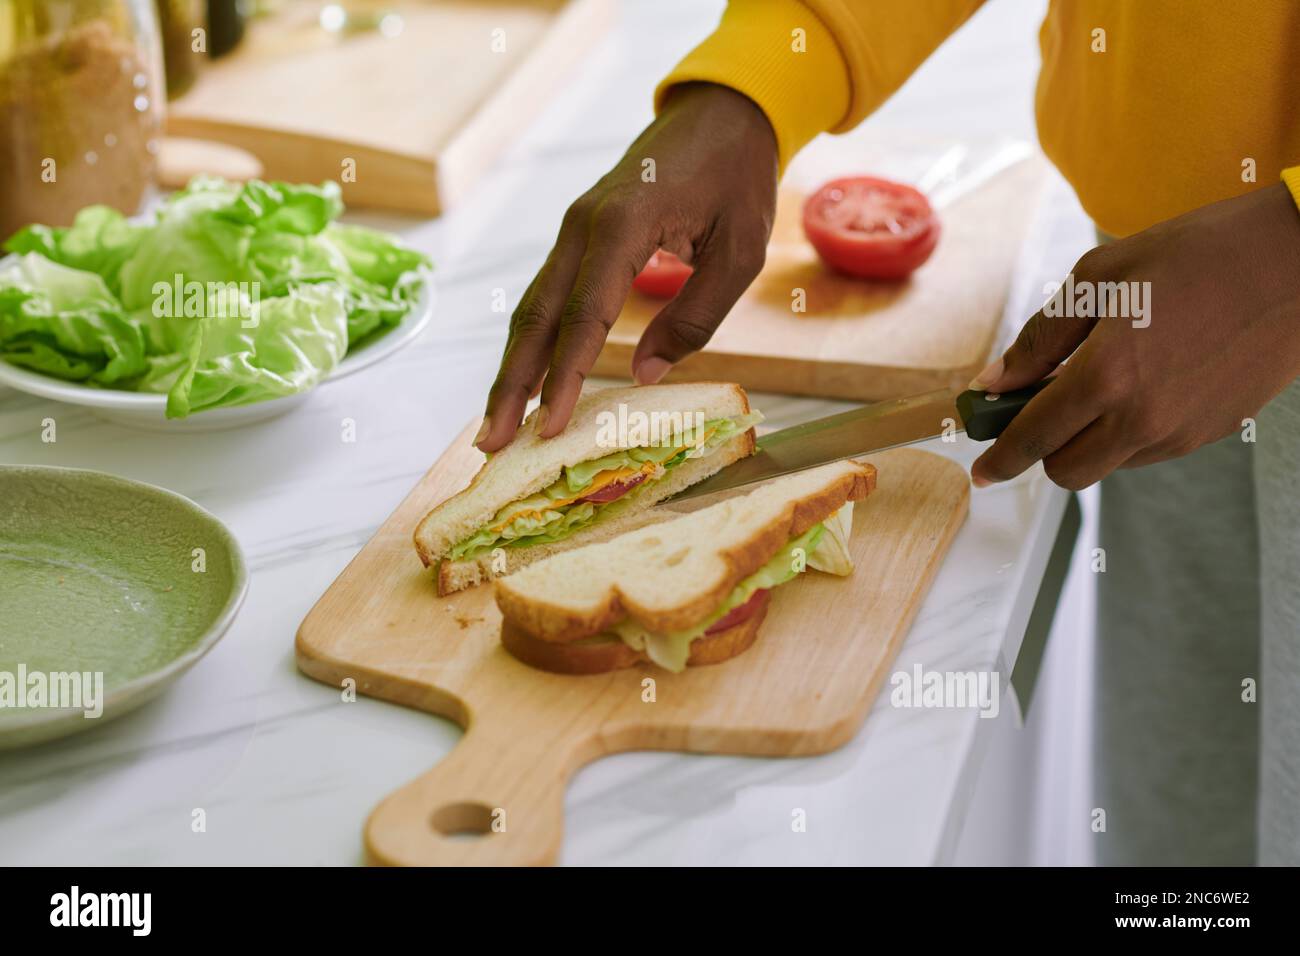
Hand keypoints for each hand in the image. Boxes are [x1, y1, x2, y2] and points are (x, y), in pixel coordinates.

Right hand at [476, 82, 778, 450]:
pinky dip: (533, 343)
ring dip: (512, 369)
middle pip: (535, 317)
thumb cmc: (738, 178)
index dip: (564, 377)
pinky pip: (547, 296)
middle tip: (492, 443)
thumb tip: (643, 374)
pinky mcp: (577, 236)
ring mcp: (573, 229)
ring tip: (496, 425)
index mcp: (622, 225)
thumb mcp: (739, 251)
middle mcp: (581, 226)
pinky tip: (527, 380)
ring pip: (531, 308)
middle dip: (511, 385)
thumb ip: (696, 315)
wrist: (721, 112)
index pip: (583, 316)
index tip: (550, 428)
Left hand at [970, 182, 1299, 489]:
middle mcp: (1142, 417)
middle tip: (1038, 408)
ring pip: (1107, 464)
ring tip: (1099, 380)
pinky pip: (1147, 450)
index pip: (1033, 438)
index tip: (982, 469)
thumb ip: (1040, 337)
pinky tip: (1141, 382)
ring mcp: (1180, 431)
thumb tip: (995, 380)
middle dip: (1042, 449)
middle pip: (1066, 470)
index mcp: (1107, 375)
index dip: (1000, 458)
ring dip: (1086, 440)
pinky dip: (1126, 431)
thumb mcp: (1102, 277)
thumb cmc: (1201, 254)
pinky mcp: (1209, 433)